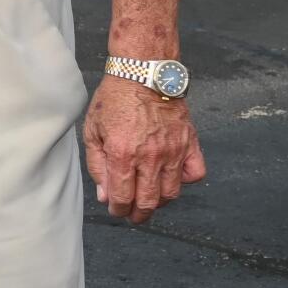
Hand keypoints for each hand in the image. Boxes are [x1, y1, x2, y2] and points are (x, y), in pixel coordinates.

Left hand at [83, 76, 206, 224]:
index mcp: (122, 154)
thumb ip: (98, 166)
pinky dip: (185, 181)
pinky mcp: (190, 143)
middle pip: (148, 201)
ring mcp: (173, 150)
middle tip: (132, 215)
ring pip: (171, 193)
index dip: (118, 210)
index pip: (123, 197)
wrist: (142, 72)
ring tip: (149, 199)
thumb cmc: (114, 99)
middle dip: (138, 214)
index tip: (116, 210)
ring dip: (159, 202)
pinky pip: (195, 173)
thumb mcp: (92, 131)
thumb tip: (105, 195)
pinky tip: (171, 177)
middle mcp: (150, 156)